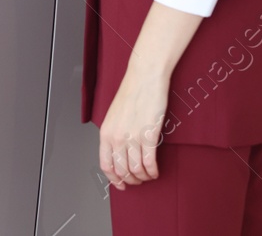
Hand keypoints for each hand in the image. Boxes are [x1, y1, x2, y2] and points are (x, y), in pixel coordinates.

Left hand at [99, 67, 168, 189]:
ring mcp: (132, 137)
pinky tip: (156, 170)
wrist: (144, 77)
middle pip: (122, 171)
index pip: (105, 165)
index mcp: (106, 132)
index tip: (121, 184)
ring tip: (149, 175)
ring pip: (137, 170)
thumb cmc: (132, 93)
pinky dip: (153, 171)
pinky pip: (149, 163)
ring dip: (144, 177)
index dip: (114, 179)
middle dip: (132, 180)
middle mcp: (116, 137)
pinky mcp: (148, 135)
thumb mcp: (115, 116)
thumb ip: (115, 134)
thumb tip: (119, 154)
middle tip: (139, 180)